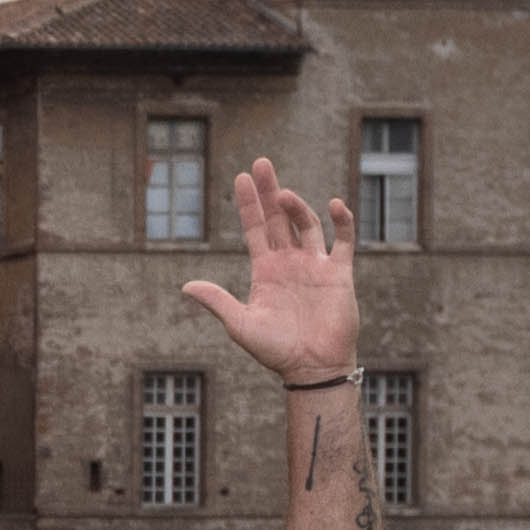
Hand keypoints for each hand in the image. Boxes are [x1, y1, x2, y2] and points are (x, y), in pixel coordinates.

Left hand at [186, 178, 362, 385]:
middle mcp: (289, 262)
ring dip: (296, 207)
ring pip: (306, 224)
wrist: (311, 367)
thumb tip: (186, 285)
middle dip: (269, 191)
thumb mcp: (240, 324)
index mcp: (265, 270)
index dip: (248, 204)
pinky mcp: (339, 272)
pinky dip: (341, 221)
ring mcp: (314, 264)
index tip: (241, 177)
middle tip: (261, 163)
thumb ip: (217, 301)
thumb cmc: (275, 350)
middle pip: (278, 218)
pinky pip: (342, 240)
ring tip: (282, 194)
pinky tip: (332, 204)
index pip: (255, 229)